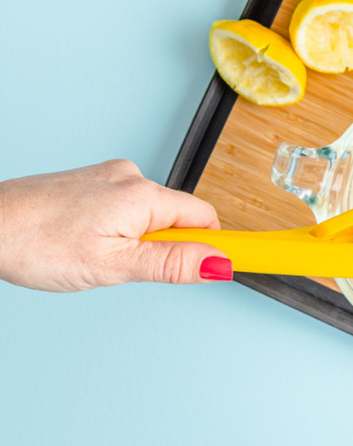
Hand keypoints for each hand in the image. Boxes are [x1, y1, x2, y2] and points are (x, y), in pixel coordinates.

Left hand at [0, 160, 231, 291]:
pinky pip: (127, 209)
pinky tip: (88, 242)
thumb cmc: (35, 242)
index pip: (205, 217)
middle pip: (178, 217)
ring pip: (150, 216)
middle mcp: (130, 177)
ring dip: (139, 240)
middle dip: (166, 247)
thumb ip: (171, 264)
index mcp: (142, 194)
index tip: (225, 265)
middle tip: (129, 268)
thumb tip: (218, 264)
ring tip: (98, 256)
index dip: (215, 245)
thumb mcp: (113, 266)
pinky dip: (119, 230)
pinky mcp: (92, 183)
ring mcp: (109, 177)